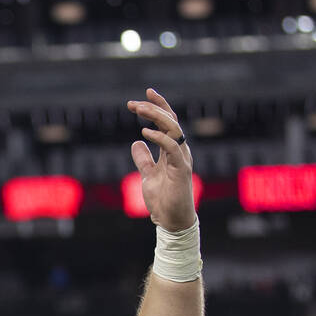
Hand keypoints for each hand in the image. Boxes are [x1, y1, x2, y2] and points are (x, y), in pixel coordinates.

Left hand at [127, 89, 195, 231]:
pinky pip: (172, 147)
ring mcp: (182, 158)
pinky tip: (144, 132)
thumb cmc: (163, 198)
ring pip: (173, 128)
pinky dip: (159, 137)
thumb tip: (136, 143)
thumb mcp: (147, 174)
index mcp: (172, 150)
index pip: (167, 122)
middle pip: (170, 121)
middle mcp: (179, 150)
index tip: (144, 95)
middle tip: (133, 103)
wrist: (171, 220)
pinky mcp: (181, 169)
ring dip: (155, 117)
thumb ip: (143, 159)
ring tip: (138, 110)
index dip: (157, 107)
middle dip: (153, 108)